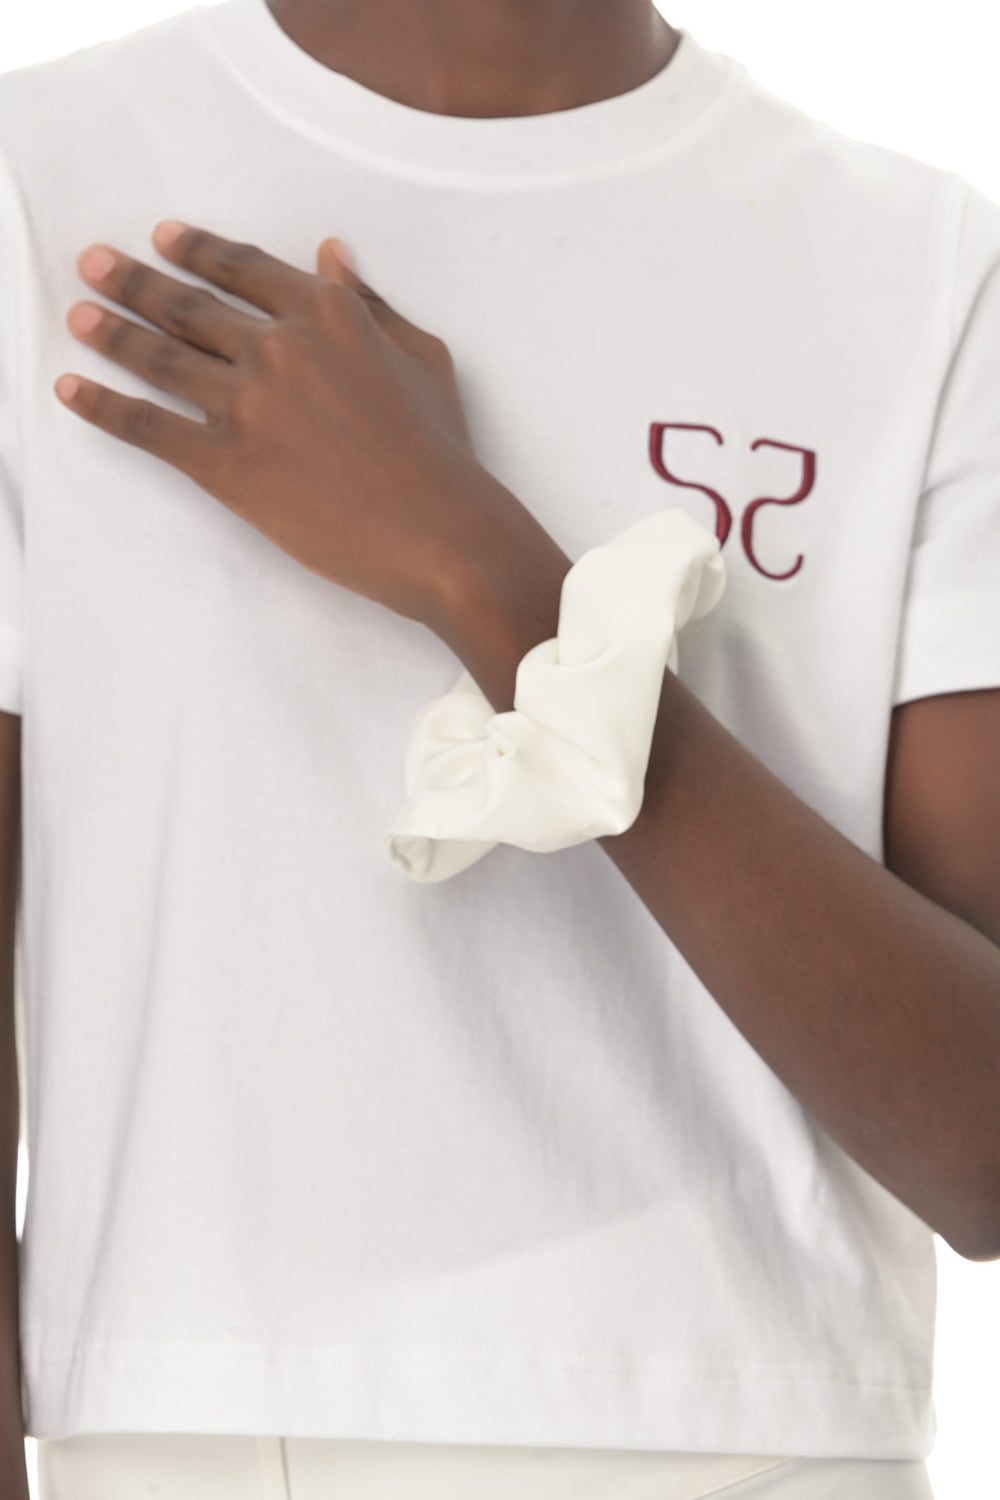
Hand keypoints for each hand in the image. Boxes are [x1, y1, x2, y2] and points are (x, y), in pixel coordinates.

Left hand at [56, 222, 489, 623]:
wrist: (439, 531)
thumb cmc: (442, 450)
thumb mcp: (423, 357)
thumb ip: (370, 305)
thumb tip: (330, 255)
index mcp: (327, 314)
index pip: (245, 268)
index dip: (198, 249)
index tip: (165, 236)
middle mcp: (279, 348)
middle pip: (189, 305)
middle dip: (134, 281)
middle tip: (94, 263)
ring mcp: (248, 405)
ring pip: (160, 357)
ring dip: (110, 332)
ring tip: (79, 316)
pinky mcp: (226, 464)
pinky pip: (149, 427)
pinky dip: (103, 406)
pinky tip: (73, 389)